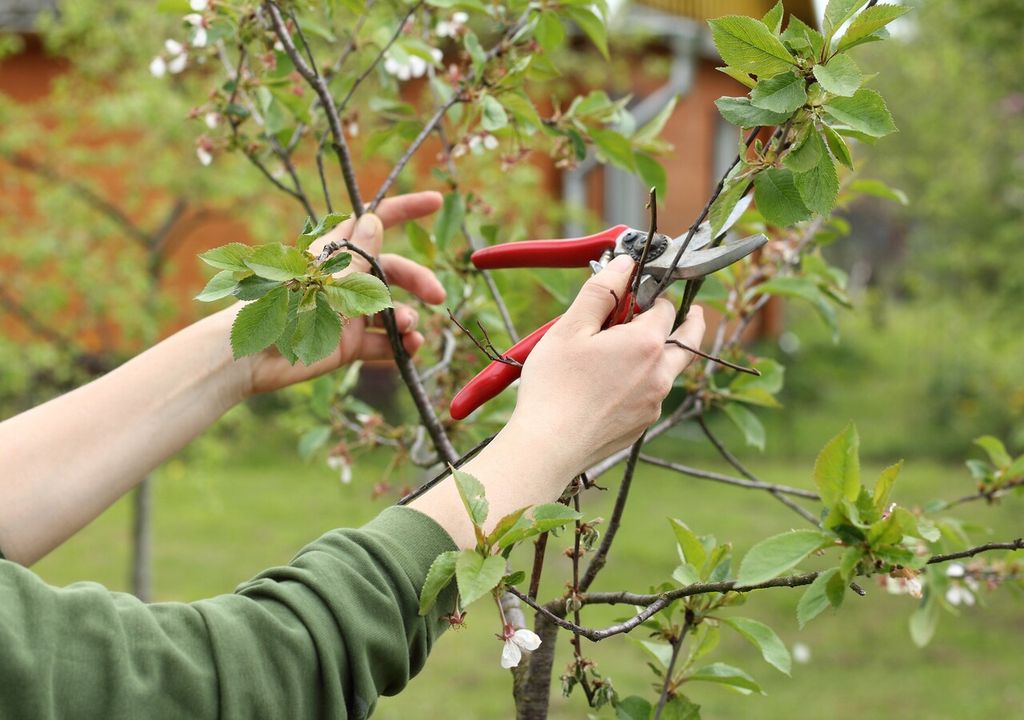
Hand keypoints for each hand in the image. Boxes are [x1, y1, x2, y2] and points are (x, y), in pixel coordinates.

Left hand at [225, 191, 445, 395]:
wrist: (251, 356)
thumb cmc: (280, 309)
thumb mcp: (324, 279)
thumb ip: (355, 257)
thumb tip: (375, 218)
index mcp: (335, 254)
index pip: (374, 223)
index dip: (405, 210)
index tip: (436, 201)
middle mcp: (345, 281)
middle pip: (393, 271)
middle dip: (418, 280)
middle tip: (438, 296)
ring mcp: (348, 313)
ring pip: (390, 309)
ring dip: (407, 317)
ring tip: (409, 329)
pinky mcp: (347, 344)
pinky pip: (383, 342)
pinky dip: (400, 346)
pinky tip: (410, 349)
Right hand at [509, 254, 705, 472]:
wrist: (549, 446)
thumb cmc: (555, 386)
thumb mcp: (571, 328)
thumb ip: (602, 291)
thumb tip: (624, 264)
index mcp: (647, 344)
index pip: (666, 306)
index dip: (652, 294)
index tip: (638, 291)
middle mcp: (660, 374)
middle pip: (689, 340)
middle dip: (689, 321)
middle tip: (688, 311)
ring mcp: (654, 403)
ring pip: (669, 370)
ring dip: (660, 353)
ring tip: (632, 347)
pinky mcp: (642, 425)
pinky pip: (652, 395)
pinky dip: (642, 381)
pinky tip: (612, 383)